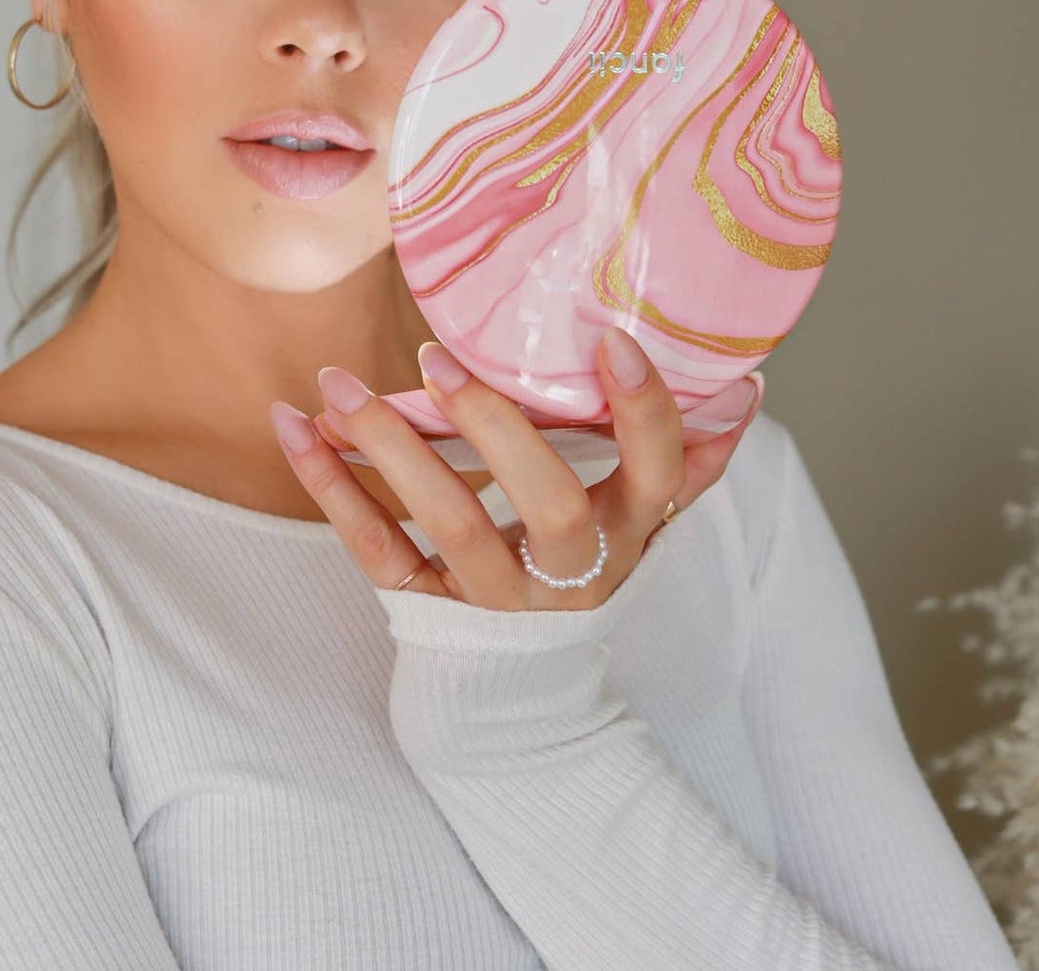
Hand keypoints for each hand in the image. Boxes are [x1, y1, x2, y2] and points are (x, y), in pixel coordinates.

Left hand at [267, 329, 764, 612]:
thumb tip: (745, 387)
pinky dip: (331, 489)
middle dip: (496, 428)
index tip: (610, 338)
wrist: (523, 701)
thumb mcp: (642, 524)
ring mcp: (500, 600)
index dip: (641, 412)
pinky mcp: (431, 613)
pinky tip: (293, 428)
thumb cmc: (581, 572)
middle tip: (436, 354)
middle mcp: (572, 572)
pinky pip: (378, 554)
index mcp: (630, 533)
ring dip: (391, 448)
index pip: (658, 474)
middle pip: (549, 505)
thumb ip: (685, 460)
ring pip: (451, 527)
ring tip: (337, 383)